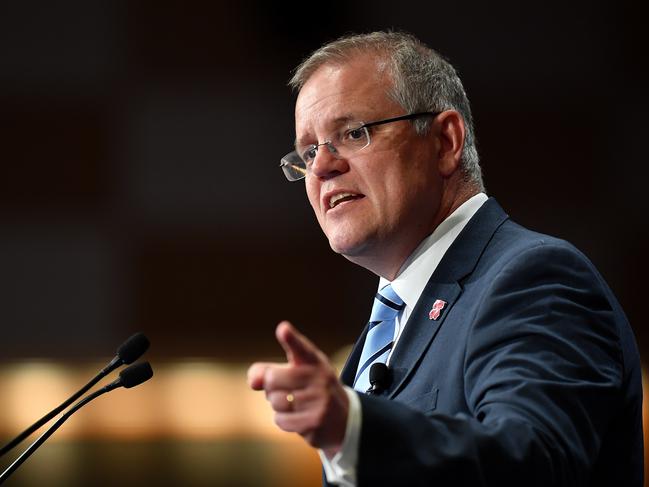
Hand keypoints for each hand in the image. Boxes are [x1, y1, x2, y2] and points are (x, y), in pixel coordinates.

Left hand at [247, 321, 348, 452]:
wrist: (343, 417)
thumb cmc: (310, 388)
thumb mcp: (296, 372)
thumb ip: (268, 370)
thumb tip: (252, 381)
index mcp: (314, 360)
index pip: (301, 347)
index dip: (291, 338)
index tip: (283, 329)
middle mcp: (319, 377)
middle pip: (272, 379)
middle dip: (270, 387)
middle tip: (284, 389)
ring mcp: (319, 400)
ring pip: (275, 401)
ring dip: (277, 404)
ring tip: (294, 403)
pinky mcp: (314, 421)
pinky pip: (281, 420)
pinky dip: (283, 420)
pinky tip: (297, 417)